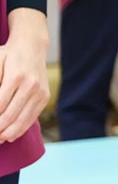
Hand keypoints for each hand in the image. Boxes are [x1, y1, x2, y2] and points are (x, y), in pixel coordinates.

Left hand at [0, 9, 49, 142]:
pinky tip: (9, 135)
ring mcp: (40, 92)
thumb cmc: (8, 56)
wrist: (32, 48)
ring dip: (6, 134)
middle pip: (9, 116)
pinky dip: (20, 130)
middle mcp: (31, 85)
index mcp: (16, 76)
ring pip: (21, 120)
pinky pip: (31, 118)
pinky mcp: (45, 97)